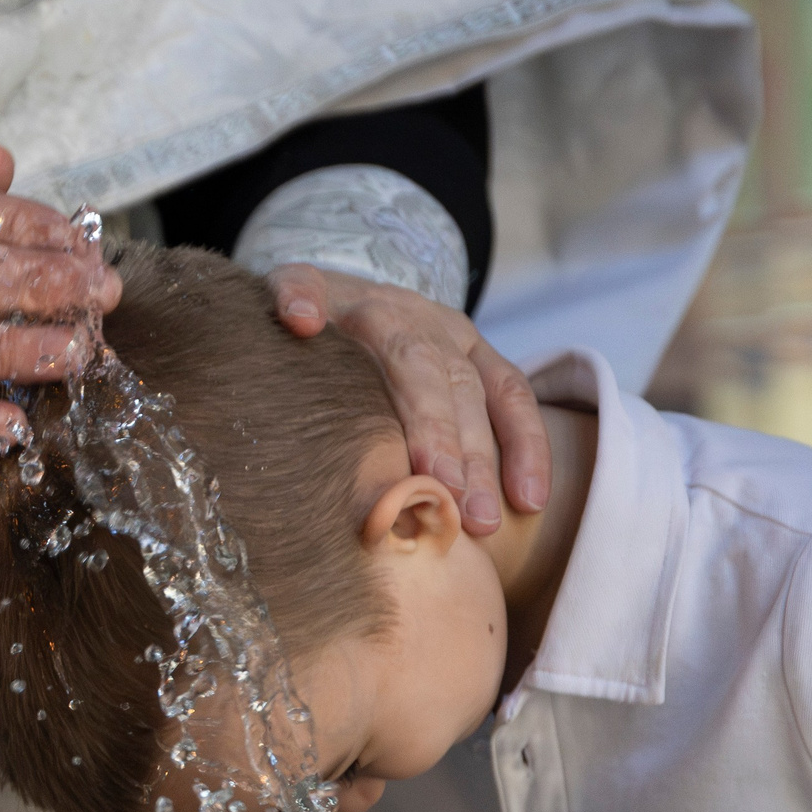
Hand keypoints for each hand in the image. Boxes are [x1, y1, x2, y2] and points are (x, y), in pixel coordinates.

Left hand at [266, 263, 547, 534]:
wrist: (335, 289)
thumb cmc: (298, 316)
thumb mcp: (282, 295)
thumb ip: (289, 298)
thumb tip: (300, 320)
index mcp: (373, 309)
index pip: (406, 361)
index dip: (424, 417)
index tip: (426, 473)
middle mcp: (422, 320)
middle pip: (449, 384)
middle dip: (457, 450)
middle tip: (459, 508)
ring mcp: (456, 337)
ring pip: (485, 397)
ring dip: (491, 462)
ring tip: (485, 521)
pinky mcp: (481, 355)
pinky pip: (516, 399)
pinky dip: (530, 449)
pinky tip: (530, 501)